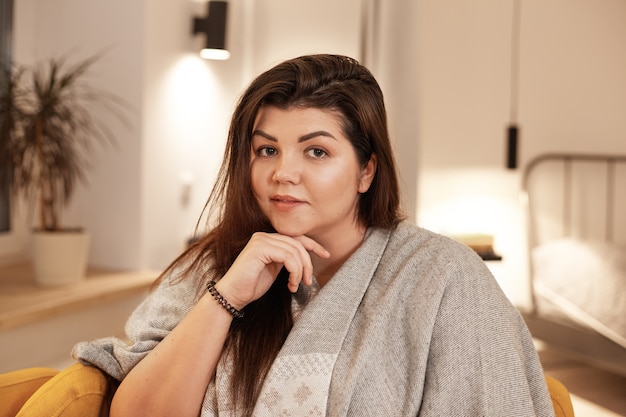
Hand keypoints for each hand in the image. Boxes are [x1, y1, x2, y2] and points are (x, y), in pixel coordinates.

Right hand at [214, 233, 329, 309]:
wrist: (233, 296)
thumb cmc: (252, 286)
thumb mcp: (275, 269)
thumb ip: (287, 259)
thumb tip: (306, 258)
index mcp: (268, 240)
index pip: (296, 237)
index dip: (313, 245)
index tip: (326, 255)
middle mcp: (264, 236)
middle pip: (298, 244)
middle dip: (308, 263)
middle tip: (308, 281)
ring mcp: (260, 240)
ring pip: (294, 250)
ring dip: (301, 270)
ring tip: (297, 285)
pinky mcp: (259, 248)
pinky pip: (288, 256)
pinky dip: (294, 271)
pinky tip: (291, 284)